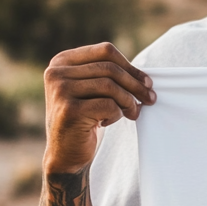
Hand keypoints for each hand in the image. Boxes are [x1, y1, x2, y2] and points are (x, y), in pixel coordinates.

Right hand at [43, 43, 154, 173]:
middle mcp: (56, 73)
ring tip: (132, 113)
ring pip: (110, 85)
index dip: (130, 66)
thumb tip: (144, 77)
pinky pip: (108, 105)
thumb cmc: (85, 120)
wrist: (66, 154)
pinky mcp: (69, 110)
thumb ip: (108, 75)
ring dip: (128, 101)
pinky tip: (108, 122)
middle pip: (110, 68)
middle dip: (136, 85)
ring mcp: (60, 91)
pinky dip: (116, 114)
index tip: (147, 82)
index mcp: (62, 62)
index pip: (105, 51)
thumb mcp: (92, 91)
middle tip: (150, 99)